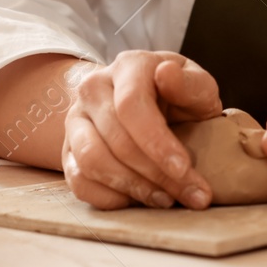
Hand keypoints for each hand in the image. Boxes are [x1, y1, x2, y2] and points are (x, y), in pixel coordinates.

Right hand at [61, 50, 222, 210]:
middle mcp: (94, 88)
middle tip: (189, 194)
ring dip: (132, 187)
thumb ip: (191, 83)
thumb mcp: (197, 86)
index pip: (131, 105)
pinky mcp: (68, 150)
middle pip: (116, 138)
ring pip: (92, 161)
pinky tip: (138, 200)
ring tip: (165, 199)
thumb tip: (167, 74)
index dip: (156, 141)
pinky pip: (78, 181)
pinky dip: (109, 197)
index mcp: (129, 66)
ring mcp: (76, 119)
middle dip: (155, 173)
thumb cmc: (179, 97)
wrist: (151, 103)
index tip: (183, 168)